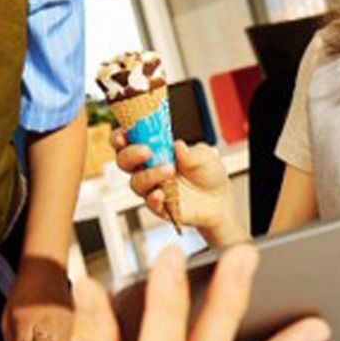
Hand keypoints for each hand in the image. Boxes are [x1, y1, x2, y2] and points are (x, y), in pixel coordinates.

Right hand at [113, 133, 236, 236]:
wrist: (219, 198)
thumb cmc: (206, 171)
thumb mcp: (204, 156)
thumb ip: (190, 152)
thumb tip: (177, 146)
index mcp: (153, 149)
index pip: (127, 141)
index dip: (119, 136)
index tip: (123, 134)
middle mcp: (146, 168)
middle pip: (123, 161)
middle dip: (130, 154)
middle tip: (147, 151)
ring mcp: (151, 188)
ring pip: (135, 182)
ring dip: (148, 175)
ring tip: (169, 170)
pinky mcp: (159, 206)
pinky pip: (149, 203)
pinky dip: (152, 198)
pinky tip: (161, 193)